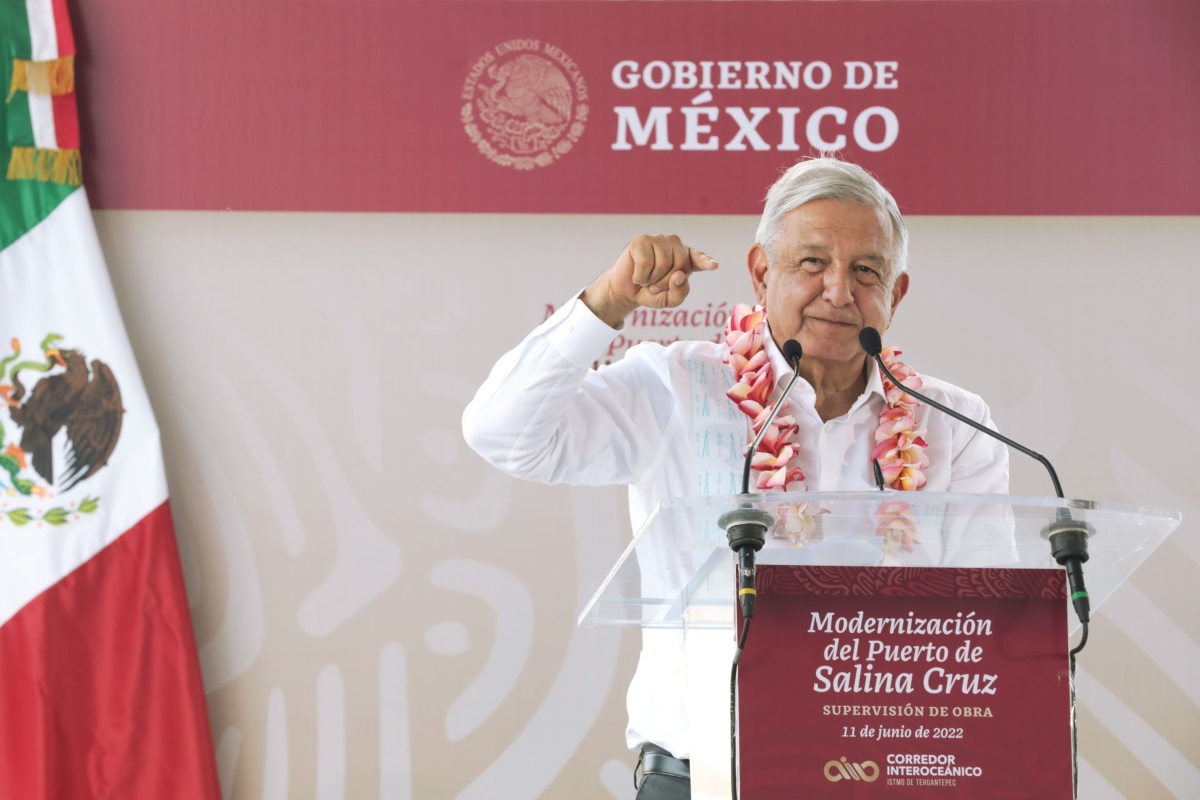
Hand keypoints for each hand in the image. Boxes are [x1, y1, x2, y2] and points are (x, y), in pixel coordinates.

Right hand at [582, 234, 718, 327]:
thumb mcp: (668, 300)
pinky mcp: (642, 240)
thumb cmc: (650, 292)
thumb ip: (679, 293)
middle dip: (666, 283)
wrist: (625, 290)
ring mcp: (659, 240)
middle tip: (654, 285)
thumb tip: (679, 275)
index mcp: (686, 258)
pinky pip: (646, 262)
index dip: (706, 262)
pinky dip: (640, 276)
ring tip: (646, 279)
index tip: (714, 266)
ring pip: (663, 264)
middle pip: (680, 266)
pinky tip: (637, 274)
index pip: (698, 259)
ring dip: (652, 279)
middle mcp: (675, 245)